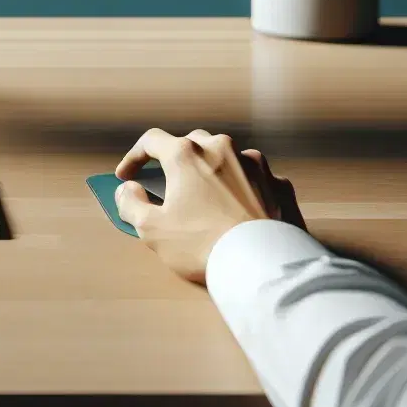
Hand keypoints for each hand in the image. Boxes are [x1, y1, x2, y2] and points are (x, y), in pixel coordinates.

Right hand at [113, 128, 304, 283]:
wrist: (263, 265)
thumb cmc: (204, 245)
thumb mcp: (152, 230)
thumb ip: (131, 204)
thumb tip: (128, 190)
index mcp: (187, 155)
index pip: (151, 141)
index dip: (134, 157)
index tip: (127, 176)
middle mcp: (222, 149)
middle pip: (191, 143)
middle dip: (175, 159)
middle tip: (166, 183)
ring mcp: (254, 164)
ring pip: (226, 157)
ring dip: (211, 170)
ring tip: (205, 197)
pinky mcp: (278, 184)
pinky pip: (253, 178)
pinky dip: (242, 187)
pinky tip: (237, 209)